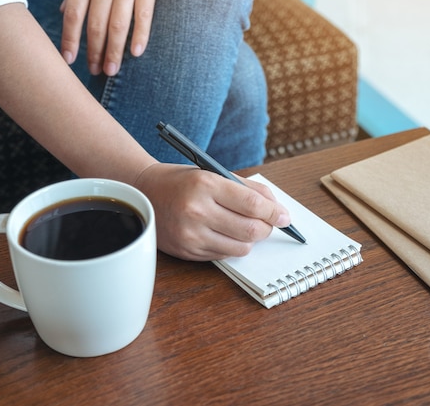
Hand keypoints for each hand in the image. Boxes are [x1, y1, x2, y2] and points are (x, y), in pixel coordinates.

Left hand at [60, 0, 157, 75]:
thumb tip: (63, 11)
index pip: (74, 14)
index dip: (70, 39)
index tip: (68, 60)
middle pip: (96, 25)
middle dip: (94, 51)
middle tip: (94, 71)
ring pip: (118, 25)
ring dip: (114, 51)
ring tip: (111, 70)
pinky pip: (144, 15)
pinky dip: (141, 35)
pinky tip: (136, 53)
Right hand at [134, 163, 291, 260]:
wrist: (144, 193)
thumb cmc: (182, 182)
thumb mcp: (213, 173)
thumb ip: (247, 188)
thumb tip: (276, 208)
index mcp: (205, 185)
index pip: (252, 204)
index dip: (274, 212)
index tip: (285, 216)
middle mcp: (197, 211)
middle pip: (250, 229)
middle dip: (267, 228)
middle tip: (269, 223)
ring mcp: (191, 235)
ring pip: (241, 248)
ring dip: (251, 240)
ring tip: (246, 227)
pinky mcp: (188, 251)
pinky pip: (224, 255)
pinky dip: (233, 246)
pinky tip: (226, 233)